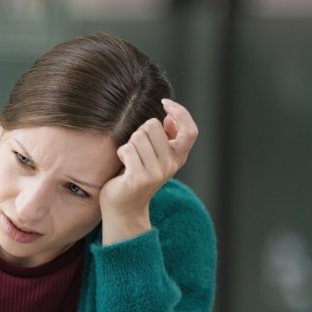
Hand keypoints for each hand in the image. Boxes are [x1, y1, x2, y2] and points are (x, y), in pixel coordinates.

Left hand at [99, 99, 197, 243]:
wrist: (125, 207)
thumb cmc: (137, 175)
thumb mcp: (156, 156)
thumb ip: (166, 137)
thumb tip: (169, 118)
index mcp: (178, 157)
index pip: (190, 131)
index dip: (180, 112)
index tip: (165, 103)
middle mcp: (171, 165)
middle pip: (153, 126)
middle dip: (139, 132)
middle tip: (137, 150)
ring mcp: (156, 173)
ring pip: (138, 136)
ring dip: (129, 144)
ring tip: (130, 160)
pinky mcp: (139, 178)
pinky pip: (127, 150)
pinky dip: (121, 153)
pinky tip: (123, 166)